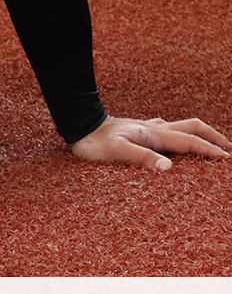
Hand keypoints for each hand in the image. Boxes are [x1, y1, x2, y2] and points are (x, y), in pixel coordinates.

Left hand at [71, 115, 231, 171]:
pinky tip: (173, 140)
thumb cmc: (94, 142)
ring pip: (179, 127)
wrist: (78, 125)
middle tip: (228, 149)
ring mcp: (146, 128)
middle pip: (191, 127)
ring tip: (209, 144)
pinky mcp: (137, 131)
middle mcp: (153, 129)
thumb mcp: (117, 152)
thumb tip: (169, 168)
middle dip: (212, 136)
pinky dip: (179, 134)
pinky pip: (166, 130)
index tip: (227, 160)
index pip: (189, 141)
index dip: (209, 150)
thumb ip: (142, 158)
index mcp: (153, 134)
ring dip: (197, 134)